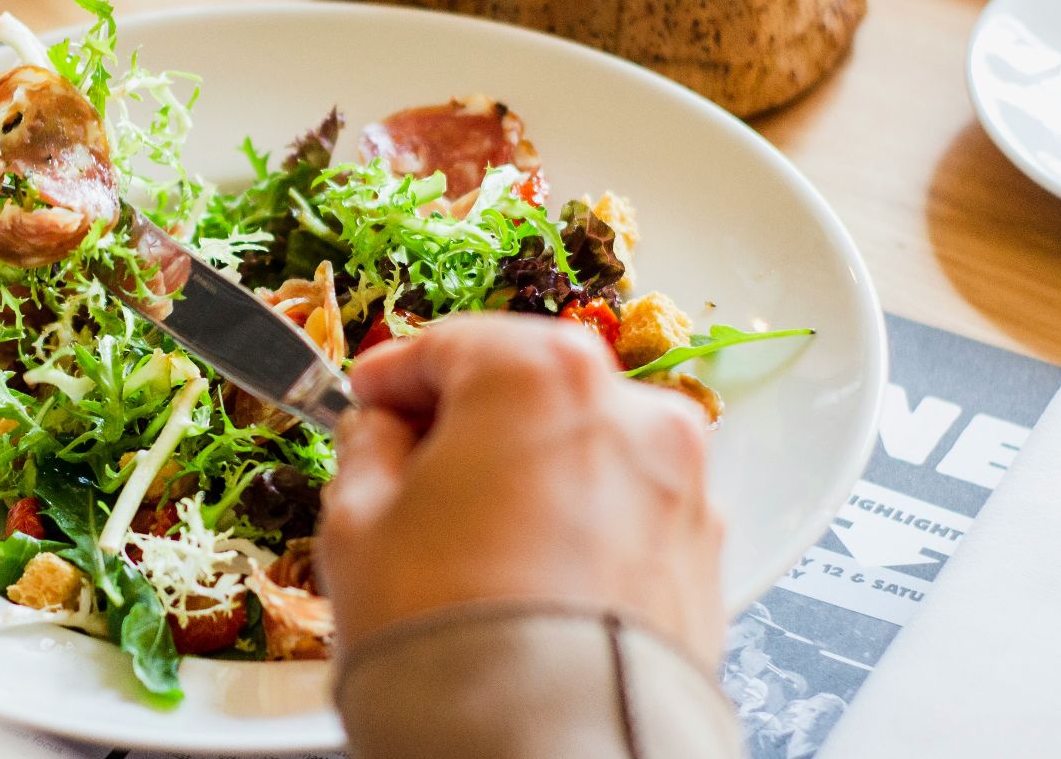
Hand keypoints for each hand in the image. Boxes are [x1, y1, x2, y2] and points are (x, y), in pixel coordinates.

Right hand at [322, 314, 724, 667]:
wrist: (545, 750)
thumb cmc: (449, 635)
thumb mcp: (356, 523)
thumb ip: (367, 448)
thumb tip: (381, 434)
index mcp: (537, 374)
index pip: (449, 343)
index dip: (393, 375)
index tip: (367, 400)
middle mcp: (628, 409)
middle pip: (528, 386)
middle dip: (468, 421)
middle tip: (410, 469)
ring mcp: (679, 482)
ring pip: (584, 448)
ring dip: (530, 471)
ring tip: (472, 539)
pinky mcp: (704, 553)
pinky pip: (625, 511)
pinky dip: (580, 524)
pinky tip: (529, 576)